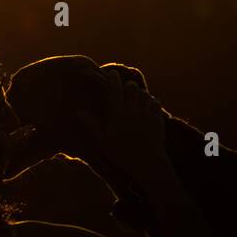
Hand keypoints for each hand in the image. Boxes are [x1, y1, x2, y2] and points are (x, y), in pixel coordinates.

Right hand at [77, 67, 173, 189]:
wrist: (146, 163)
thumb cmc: (121, 153)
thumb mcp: (103, 141)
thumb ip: (92, 124)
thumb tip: (78, 112)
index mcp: (118, 113)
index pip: (115, 88)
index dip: (113, 78)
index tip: (112, 74)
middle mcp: (132, 110)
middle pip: (131, 87)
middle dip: (128, 86)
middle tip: (125, 90)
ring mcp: (147, 113)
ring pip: (144, 93)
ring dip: (140, 94)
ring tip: (136, 99)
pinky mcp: (158, 119)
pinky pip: (156, 103)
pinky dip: (151, 102)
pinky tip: (148, 106)